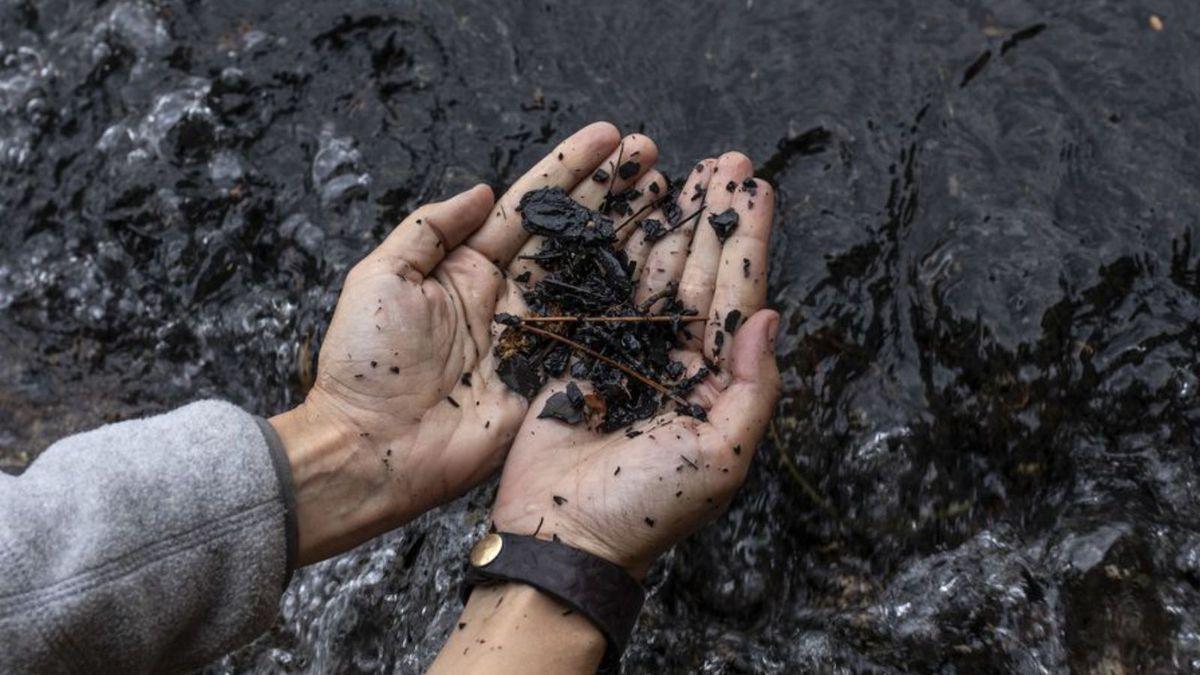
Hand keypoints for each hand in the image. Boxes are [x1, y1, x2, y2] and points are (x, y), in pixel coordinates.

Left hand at [270, 122, 662, 564]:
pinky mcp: (553, 377)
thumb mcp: (381, 277)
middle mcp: (510, 296)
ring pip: (594, 274)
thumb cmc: (366, 365)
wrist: (373, 449)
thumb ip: (430, 228)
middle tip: (654, 157)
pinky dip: (632, 301)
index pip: (529, 206)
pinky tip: (666, 269)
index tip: (609, 136)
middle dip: (613, 192)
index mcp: (468, 268)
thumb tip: (481, 190)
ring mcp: (536, 336)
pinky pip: (598, 332)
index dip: (570, 169)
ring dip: (632, 234)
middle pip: (572, 232)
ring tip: (671, 196)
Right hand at [489, 152, 780, 577]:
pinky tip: (624, 211)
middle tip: (727, 161)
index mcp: (714, 384)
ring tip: (684, 170)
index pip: (738, 299)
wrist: (562, 537)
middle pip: (697, 274)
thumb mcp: (721, 457)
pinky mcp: (576, 351)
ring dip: (667, 222)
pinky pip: (599, 287)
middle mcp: (673, 361)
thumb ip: (754, 389)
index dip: (748, 243)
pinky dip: (610, 247)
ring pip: (650, 272)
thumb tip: (771, 318)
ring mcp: (623, 352)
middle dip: (713, 218)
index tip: (758, 190)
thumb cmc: (646, 509)